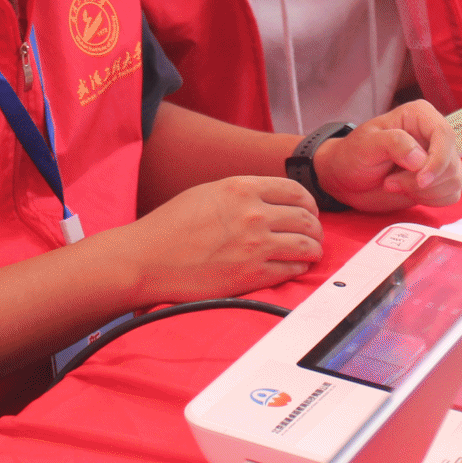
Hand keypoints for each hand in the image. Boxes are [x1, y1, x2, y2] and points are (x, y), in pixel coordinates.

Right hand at [115, 175, 322, 303]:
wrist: (147, 259)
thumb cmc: (171, 226)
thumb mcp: (208, 192)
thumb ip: (242, 193)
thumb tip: (271, 200)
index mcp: (242, 188)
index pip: (296, 191)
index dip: (309, 203)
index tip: (308, 212)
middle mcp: (253, 213)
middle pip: (306, 218)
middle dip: (315, 228)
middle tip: (313, 235)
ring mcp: (255, 244)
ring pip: (306, 245)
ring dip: (313, 250)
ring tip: (310, 253)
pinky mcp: (252, 274)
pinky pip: (292, 269)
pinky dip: (299, 268)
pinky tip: (293, 267)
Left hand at [313, 101, 461, 211]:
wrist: (347, 179)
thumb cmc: (353, 155)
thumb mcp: (366, 145)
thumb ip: (392, 144)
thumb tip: (420, 158)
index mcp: (420, 116)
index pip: (445, 135)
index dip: (438, 160)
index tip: (421, 180)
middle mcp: (433, 135)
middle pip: (451, 162)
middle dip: (422, 182)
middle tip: (390, 182)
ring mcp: (438, 159)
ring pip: (454, 181)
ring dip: (424, 193)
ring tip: (394, 185)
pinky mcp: (439, 180)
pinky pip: (451, 195)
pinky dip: (431, 201)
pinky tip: (408, 193)